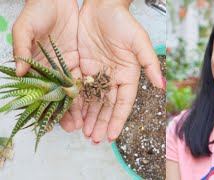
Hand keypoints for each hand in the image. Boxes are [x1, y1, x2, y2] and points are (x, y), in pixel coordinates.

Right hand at [12, 0, 82, 130]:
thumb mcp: (25, 28)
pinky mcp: (79, 59)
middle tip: (76, 129)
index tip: (53, 123)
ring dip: (80, 108)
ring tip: (87, 123)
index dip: (47, 107)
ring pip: (74, 90)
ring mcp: (67, 65)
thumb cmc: (37, 11)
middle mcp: (52, 69)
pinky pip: (85, 78)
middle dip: (67, 113)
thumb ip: (22, 48)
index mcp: (37, 65)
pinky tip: (94, 106)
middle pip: (60, 95)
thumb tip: (21, 71)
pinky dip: (88, 92)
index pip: (42, 92)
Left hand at [78, 0, 163, 142]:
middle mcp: (113, 77)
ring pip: (93, 101)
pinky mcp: (82, 67)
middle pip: (107, 106)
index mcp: (128, 75)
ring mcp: (97, 74)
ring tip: (84, 133)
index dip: (118, 120)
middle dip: (101, 123)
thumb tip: (161, 85)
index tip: (111, 136)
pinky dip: (77, 102)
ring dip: (89, 117)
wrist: (102, 6)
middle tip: (94, 139)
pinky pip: (79, 88)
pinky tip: (73, 115)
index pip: (123, 102)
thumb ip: (150, 63)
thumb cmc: (123, 22)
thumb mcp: (139, 41)